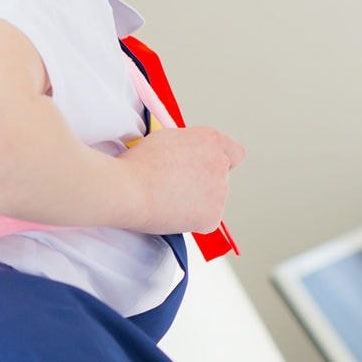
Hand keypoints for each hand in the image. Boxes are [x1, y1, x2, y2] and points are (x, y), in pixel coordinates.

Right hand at [116, 123, 244, 234]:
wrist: (127, 187)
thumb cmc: (138, 163)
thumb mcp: (167, 139)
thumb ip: (188, 147)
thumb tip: (189, 158)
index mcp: (210, 140)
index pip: (234, 153)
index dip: (221, 163)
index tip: (207, 170)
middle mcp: (220, 163)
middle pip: (221, 179)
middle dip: (203, 186)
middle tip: (176, 189)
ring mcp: (220, 190)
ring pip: (213, 202)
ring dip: (197, 204)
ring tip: (168, 201)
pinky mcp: (213, 215)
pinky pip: (206, 222)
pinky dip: (192, 222)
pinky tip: (171, 214)